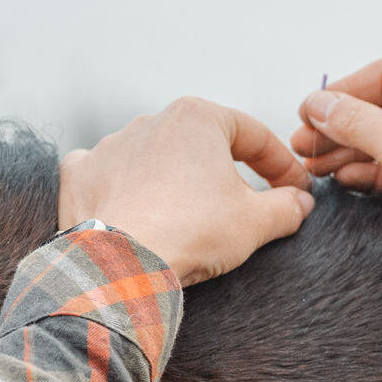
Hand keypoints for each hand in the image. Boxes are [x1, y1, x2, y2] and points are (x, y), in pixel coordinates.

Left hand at [60, 97, 313, 285]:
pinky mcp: (82, 175)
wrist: (122, 264)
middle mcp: (151, 121)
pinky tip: (138, 209)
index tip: (296, 190)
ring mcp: (111, 146)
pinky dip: (126, 189)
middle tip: (248, 206)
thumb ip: (286, 207)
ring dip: (178, 181)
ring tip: (192, 217)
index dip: (282, 165)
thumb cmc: (189, 232)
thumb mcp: (255, 222)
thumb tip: (299, 203)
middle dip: (228, 173)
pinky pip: (109, 175)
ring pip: (157, 158)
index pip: (254, 136)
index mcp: (198, 118)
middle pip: (204, 145)